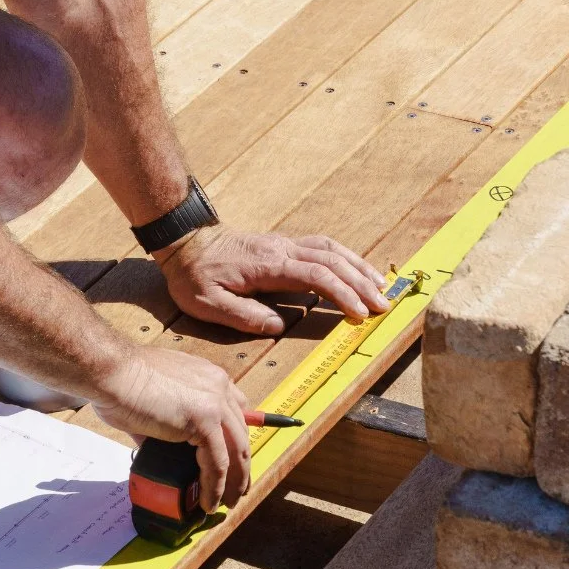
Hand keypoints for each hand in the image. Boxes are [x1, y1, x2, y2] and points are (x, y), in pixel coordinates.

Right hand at [91, 345, 250, 512]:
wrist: (112, 373)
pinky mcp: (204, 422)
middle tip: (237, 488)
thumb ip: (163, 421)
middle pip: (241, 432)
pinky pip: (218, 463)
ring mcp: (214, 403)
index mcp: (206, 376)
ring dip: (235, 482)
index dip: (237, 438)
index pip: (235, 410)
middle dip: (242, 464)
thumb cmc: (121, 381)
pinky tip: (209, 501)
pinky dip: (215, 487)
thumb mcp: (153, 398)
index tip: (234, 459)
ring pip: (237, 450)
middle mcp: (217, 386)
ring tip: (227, 503)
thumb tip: (156, 446)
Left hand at [155, 225, 389, 335]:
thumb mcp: (209, 303)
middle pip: (332, 260)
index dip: (342, 294)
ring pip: (331, 249)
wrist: (185, 241)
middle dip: (360, 282)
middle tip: (383, 305)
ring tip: (380, 286)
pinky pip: (321, 246)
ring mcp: (284, 243)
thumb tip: (279, 326)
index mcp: (268, 266)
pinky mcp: (282, 244)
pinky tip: (354, 268)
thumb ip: (245, 316)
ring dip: (357, 266)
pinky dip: (344, 257)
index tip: (360, 313)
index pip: (316, 276)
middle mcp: (282, 249)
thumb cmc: (195, 275)